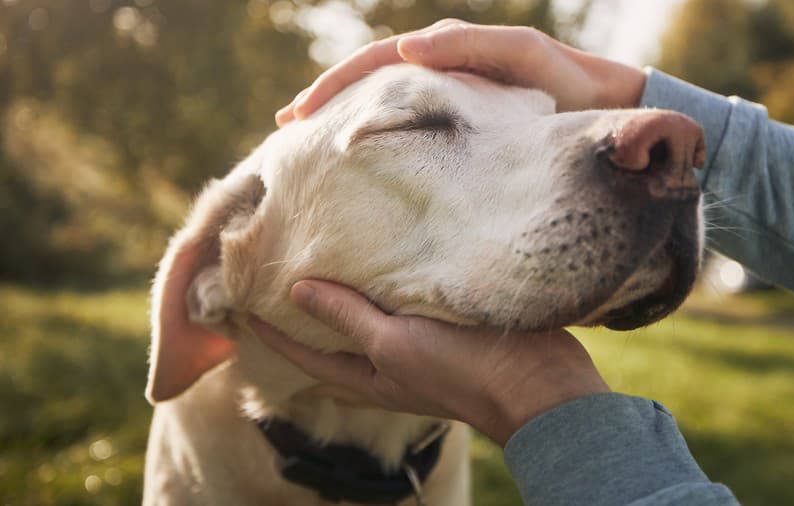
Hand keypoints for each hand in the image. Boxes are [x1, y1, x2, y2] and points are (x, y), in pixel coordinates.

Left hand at [250, 280, 610, 444]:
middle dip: (306, 315)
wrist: (538, 382)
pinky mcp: (448, 327)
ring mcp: (420, 347)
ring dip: (346, 297)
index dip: (272, 333)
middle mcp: (390, 364)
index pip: (307, 354)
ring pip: (370, 320)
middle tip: (278, 280)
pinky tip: (387, 260)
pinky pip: (405, 305)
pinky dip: (387, 285)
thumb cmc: (461, 369)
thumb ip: (348, 317)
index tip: (242, 304)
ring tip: (325, 263)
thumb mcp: (395, 343)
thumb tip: (297, 290)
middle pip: (335, 340)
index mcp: (371, 375)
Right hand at [275, 19, 646, 125]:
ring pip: (384, 106)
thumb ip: (472, 48)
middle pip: (369, 82)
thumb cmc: (567, 83)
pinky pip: (409, 128)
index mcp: (447, 51)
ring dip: (346, 121)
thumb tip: (409, 51)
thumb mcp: (523, 57)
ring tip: (309, 145)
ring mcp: (449, 99)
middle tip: (287, 130)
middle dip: (327, 102)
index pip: (377, 64)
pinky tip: (360, 161)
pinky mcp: (462, 128)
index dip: (336, 86)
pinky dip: (379, 138)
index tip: (301, 114)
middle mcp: (441, 71)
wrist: (604, 111)